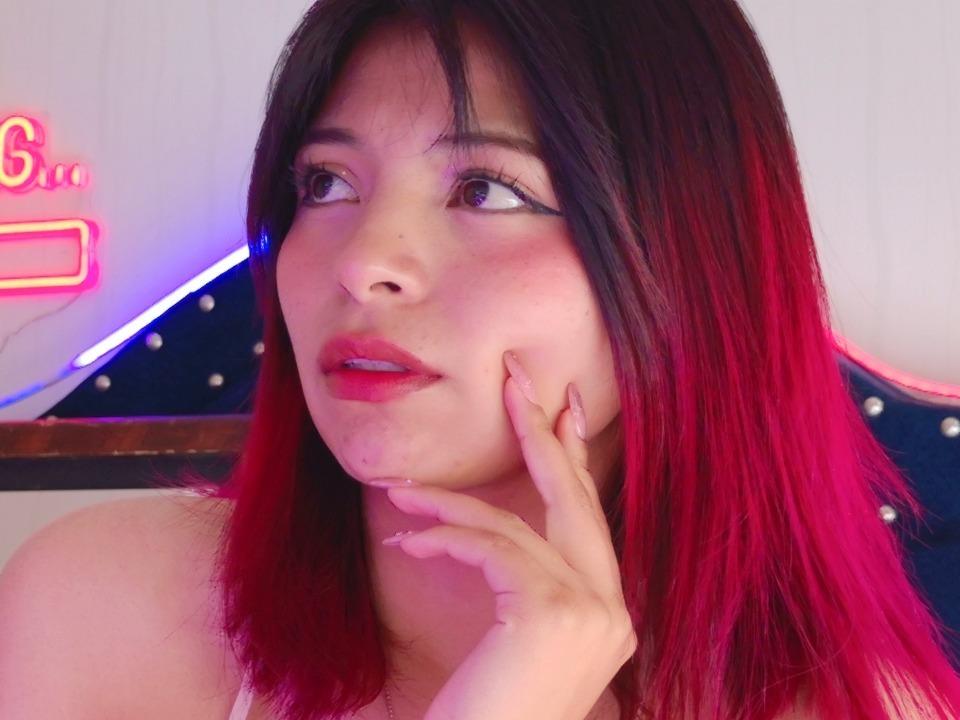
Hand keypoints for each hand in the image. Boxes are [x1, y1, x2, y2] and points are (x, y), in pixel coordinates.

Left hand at [381, 350, 636, 719]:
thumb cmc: (488, 711)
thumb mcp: (514, 641)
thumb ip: (525, 585)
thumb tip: (497, 531)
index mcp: (608, 616)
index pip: (591, 522)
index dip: (576, 460)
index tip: (562, 407)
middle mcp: (612, 611)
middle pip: (574, 501)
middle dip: (542, 433)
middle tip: (516, 380)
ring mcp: (591, 612)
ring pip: (516, 526)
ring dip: (449, 508)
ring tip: (399, 497)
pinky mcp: (552, 613)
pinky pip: (492, 549)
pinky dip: (444, 538)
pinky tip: (407, 544)